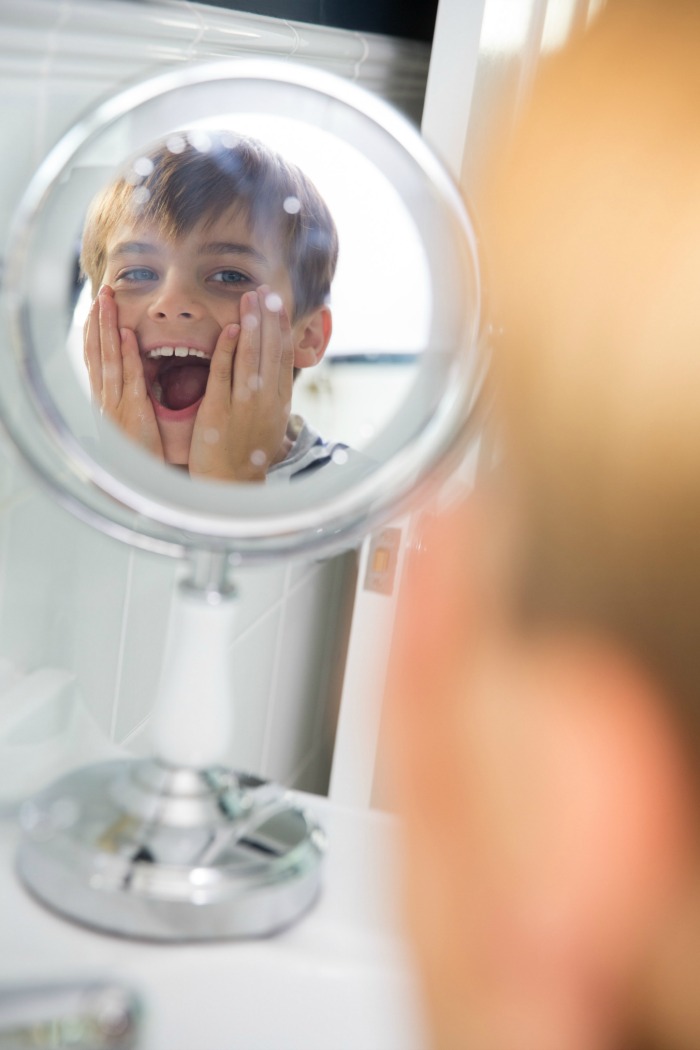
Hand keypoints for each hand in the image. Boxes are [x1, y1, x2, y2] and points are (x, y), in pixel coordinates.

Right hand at [83, 286, 163, 459]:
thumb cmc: (140, 453)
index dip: (97, 330)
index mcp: (105, 398)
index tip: (98, 306)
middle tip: (102, 292)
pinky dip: (127, 356)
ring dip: (108, 328)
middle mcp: (106, 398)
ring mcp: (117, 404)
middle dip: (98, 320)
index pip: (97, 356)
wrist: (139, 484)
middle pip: (98, 351)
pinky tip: (128, 336)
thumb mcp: (132, 418)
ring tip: (108, 302)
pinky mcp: (133, 412)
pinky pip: (129, 378)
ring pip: (109, 358)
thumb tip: (137, 371)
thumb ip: (132, 395)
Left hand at [189, 286, 294, 481]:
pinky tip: (228, 328)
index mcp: (278, 400)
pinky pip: (224, 373)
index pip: (283, 355)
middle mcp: (266, 400)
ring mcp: (244, 404)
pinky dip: (227, 349)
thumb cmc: (247, 452)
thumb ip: (270, 394)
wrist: (231, 483)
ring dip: (251, 325)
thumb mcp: (268, 421)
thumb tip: (272, 369)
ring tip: (249, 298)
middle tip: (265, 290)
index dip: (281, 327)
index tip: (278, 303)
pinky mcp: (219, 411)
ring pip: (250, 357)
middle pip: (270, 351)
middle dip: (269, 318)